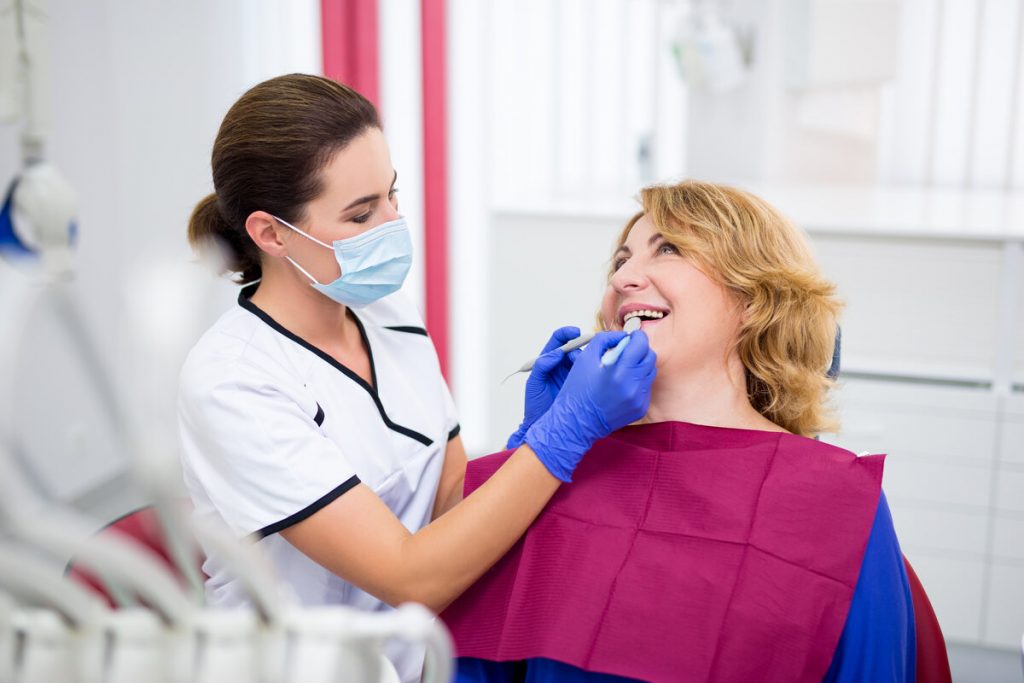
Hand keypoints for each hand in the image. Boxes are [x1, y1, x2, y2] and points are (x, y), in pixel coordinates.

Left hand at [506, 326, 582, 448]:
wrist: (546, 427)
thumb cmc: (535, 405)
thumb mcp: (534, 384)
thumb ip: (542, 367)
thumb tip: (556, 353)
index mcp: (548, 361)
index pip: (558, 341)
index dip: (566, 334)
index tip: (575, 332)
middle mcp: (562, 365)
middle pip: (574, 347)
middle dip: (581, 345)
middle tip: (585, 351)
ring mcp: (573, 374)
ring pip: (584, 358)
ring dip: (587, 357)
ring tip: (589, 364)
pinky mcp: (583, 384)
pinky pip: (589, 372)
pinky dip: (594, 368)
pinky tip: (598, 370)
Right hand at [525, 330, 655, 481]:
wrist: (577, 422)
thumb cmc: (578, 389)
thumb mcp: (585, 358)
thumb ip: (605, 340)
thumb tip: (622, 336)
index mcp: (619, 371)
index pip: (641, 344)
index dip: (638, 336)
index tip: (632, 335)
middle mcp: (633, 385)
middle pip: (650, 357)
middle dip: (640, 349)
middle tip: (628, 350)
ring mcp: (638, 399)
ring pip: (650, 372)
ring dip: (639, 365)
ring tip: (623, 368)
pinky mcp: (640, 409)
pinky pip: (646, 388)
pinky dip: (637, 381)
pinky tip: (622, 385)